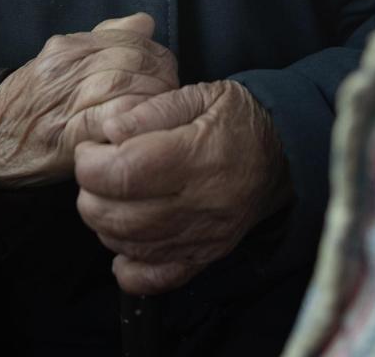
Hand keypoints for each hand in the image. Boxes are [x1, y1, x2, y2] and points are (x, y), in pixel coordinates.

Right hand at [0, 13, 175, 187]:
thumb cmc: (34, 103)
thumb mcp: (63, 62)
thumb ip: (106, 39)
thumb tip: (145, 21)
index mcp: (69, 46)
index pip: (130, 38)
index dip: (158, 57)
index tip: (167, 75)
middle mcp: (66, 66)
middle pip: (133, 60)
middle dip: (161, 79)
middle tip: (172, 98)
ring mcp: (64, 99)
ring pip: (124, 87)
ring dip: (152, 102)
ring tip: (161, 116)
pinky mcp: (66, 134)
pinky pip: (110, 120)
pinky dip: (131, 123)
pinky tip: (140, 131)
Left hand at [73, 80, 291, 294]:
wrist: (284, 154)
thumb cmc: (236, 120)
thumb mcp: (200, 95)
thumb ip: (152, 110)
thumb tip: (109, 130)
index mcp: (197, 156)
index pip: (123, 172)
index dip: (91, 163)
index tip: (91, 149)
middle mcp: (201, 203)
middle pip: (119, 216)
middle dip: (90, 194)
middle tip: (96, 172)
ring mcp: (203, 236)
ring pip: (130, 246)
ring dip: (104, 224)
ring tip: (111, 197)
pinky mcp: (205, 256)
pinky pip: (155, 278)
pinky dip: (129, 267)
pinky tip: (125, 240)